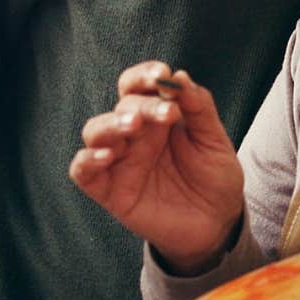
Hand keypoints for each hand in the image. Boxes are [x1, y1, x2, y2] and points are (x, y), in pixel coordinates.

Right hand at [68, 61, 244, 272]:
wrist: (216, 224)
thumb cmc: (214, 178)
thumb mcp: (214, 140)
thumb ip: (199, 108)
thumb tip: (179, 76)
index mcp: (156, 116)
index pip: (137, 85)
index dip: (144, 75)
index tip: (162, 75)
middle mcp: (134, 134)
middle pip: (123, 106)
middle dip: (143, 105)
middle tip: (168, 114)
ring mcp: (120, 161)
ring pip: (95, 131)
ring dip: (111, 124)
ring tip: (133, 126)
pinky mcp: (109, 190)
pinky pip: (82, 170)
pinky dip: (87, 160)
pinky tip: (106, 157)